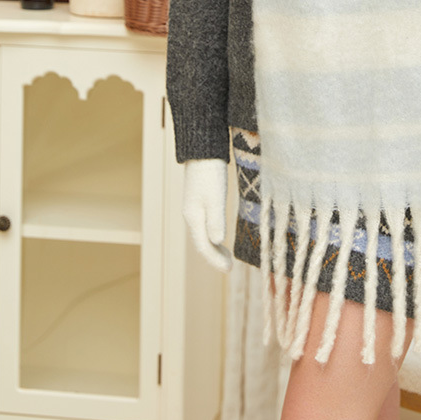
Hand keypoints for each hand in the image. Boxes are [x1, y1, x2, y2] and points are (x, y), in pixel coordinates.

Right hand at [182, 158, 232, 272]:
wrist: (203, 150)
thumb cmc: (210, 172)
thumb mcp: (215, 197)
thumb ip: (216, 220)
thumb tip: (217, 242)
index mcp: (193, 216)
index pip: (203, 246)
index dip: (215, 260)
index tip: (229, 270)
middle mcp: (191, 215)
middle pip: (201, 243)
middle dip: (214, 257)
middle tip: (229, 267)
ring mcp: (194, 207)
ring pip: (202, 234)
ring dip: (213, 247)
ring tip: (226, 256)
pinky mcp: (199, 200)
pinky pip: (204, 225)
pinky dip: (212, 235)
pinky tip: (220, 235)